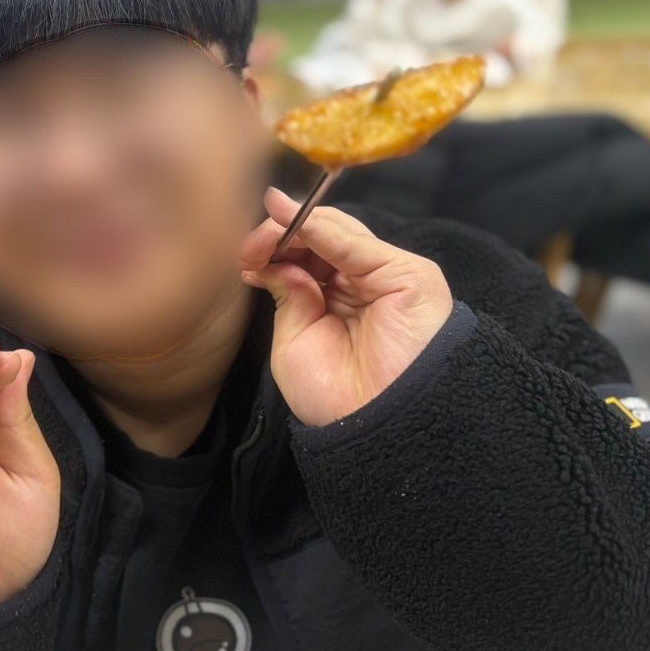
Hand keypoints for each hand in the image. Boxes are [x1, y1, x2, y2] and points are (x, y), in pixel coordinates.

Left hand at [238, 188, 452, 425]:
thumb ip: (289, 296)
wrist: (374, 429)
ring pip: (336, 232)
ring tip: (260, 242)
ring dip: (291, 230)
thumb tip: (271, 260)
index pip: (308, 256)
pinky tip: (287, 221)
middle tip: (247, 249)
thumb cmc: (335, 397)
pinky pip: (355, 243)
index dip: (275, 249)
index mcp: (340, 301)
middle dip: (278, 237)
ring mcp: (385, 275)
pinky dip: (318, 228)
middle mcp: (364, 283)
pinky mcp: (406, 274)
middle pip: (320, 239)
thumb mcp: (296, 341)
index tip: (243, 257)